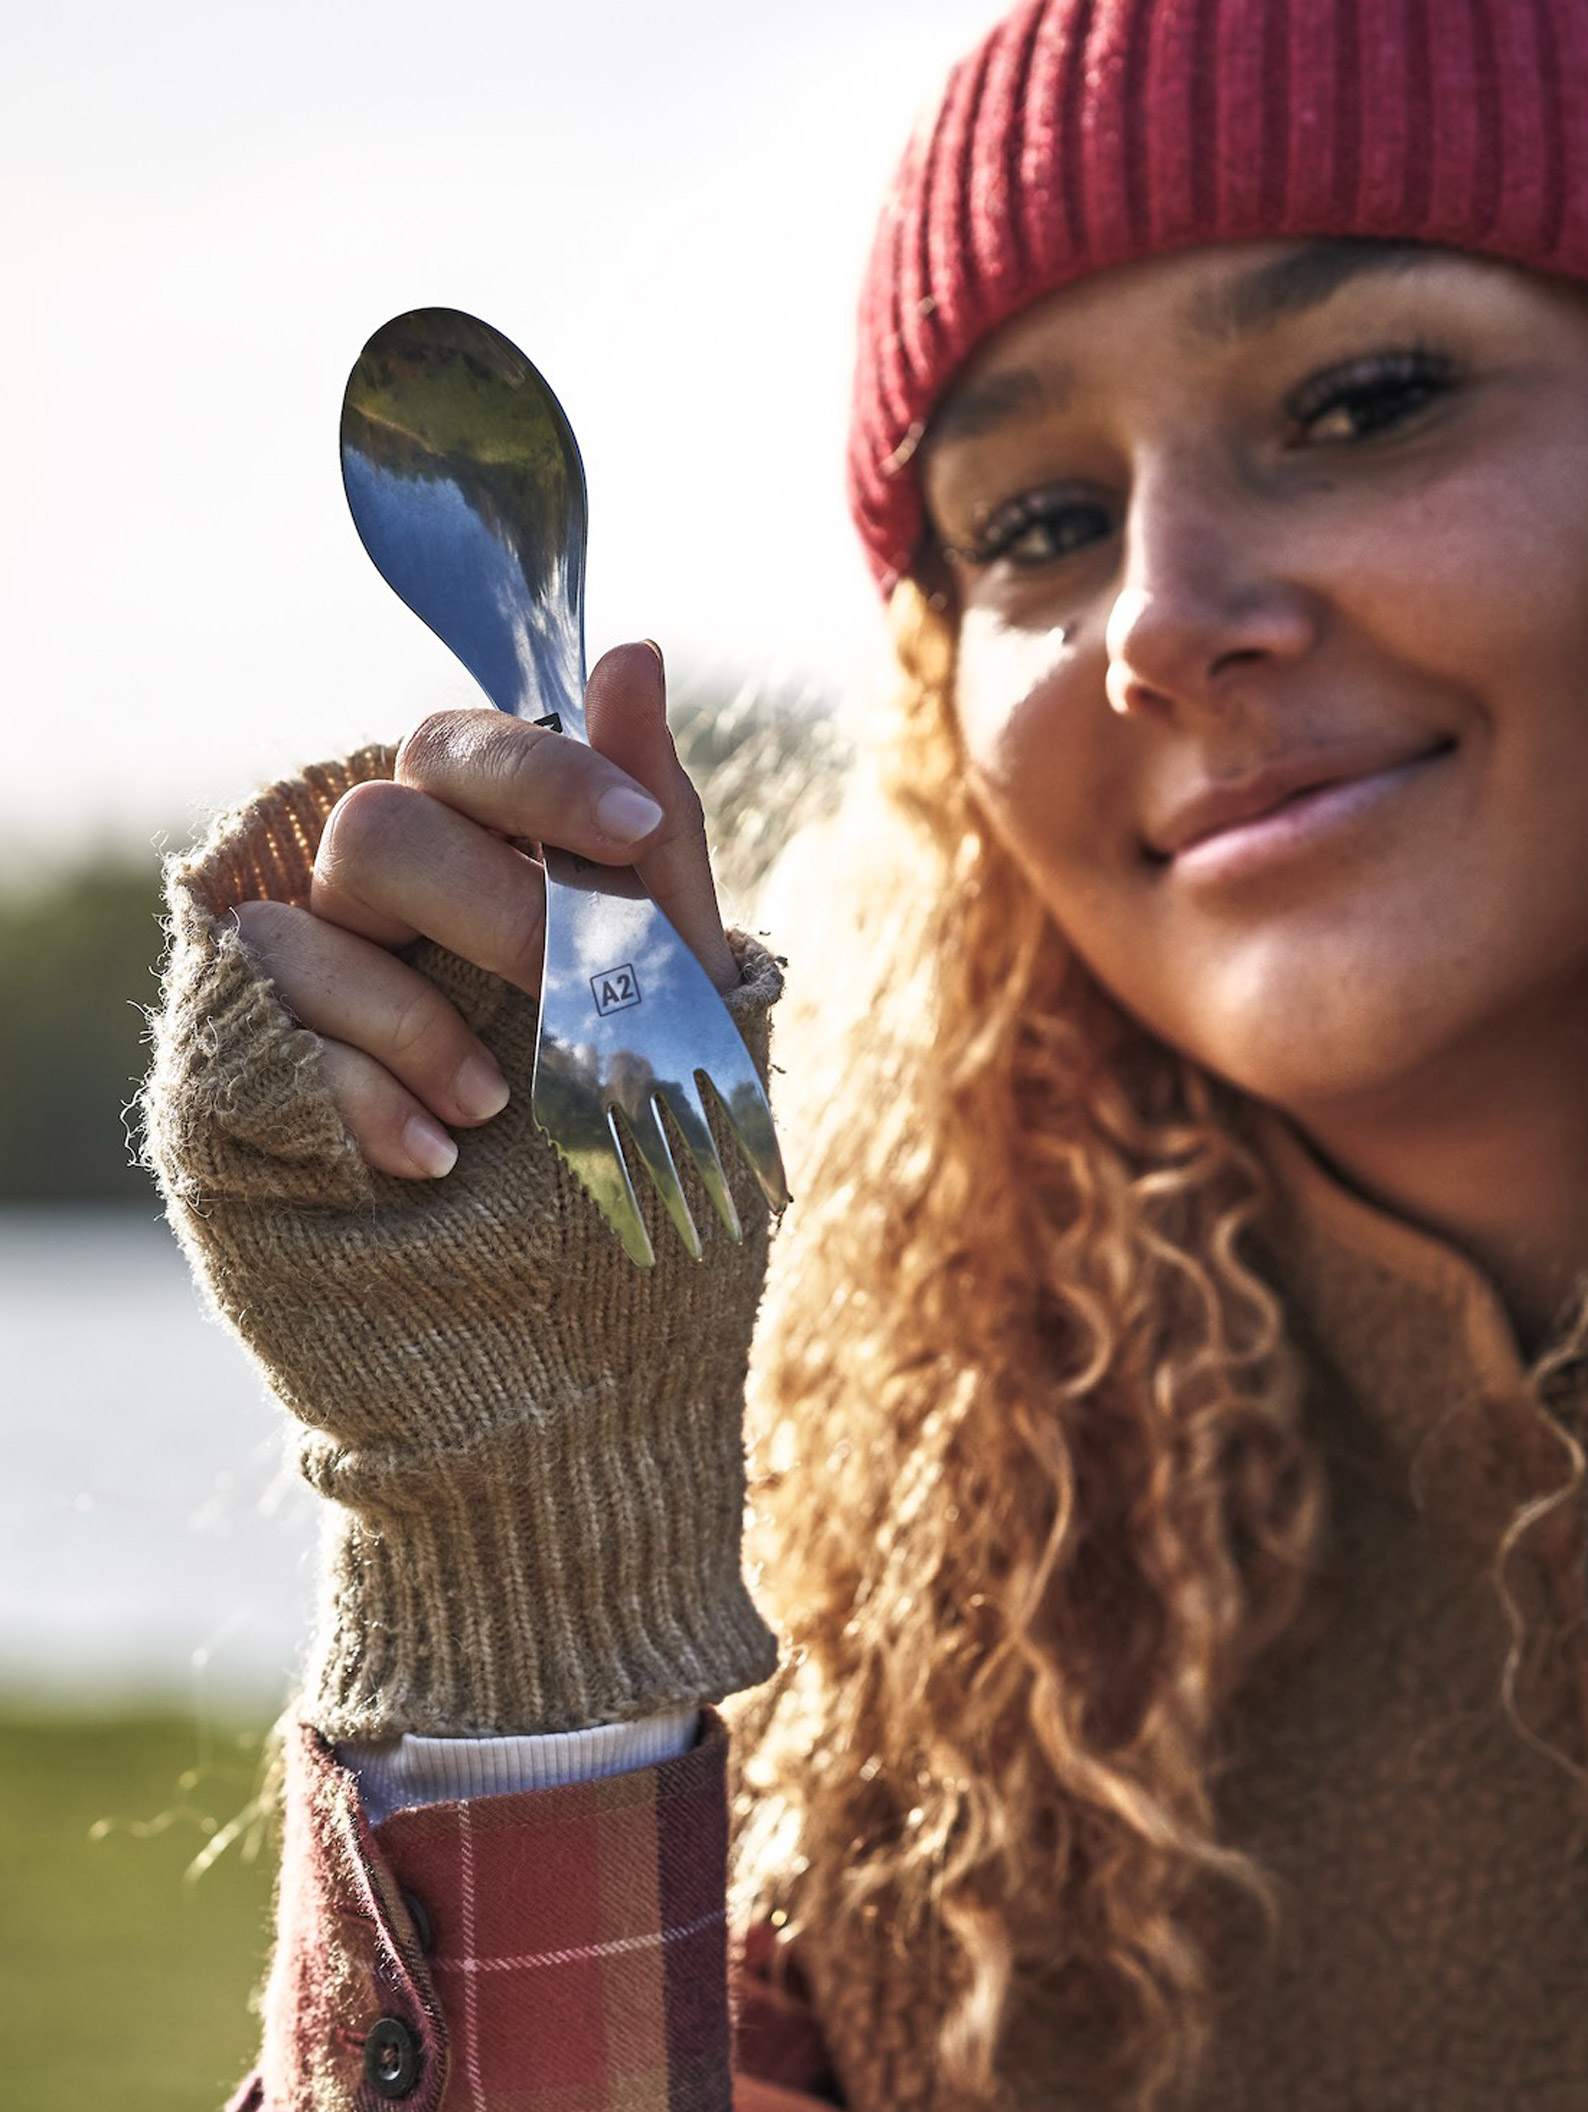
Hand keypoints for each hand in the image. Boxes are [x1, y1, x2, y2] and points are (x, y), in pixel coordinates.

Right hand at [233, 640, 733, 1179]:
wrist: (564, 1309)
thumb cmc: (624, 1133)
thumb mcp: (673, 986)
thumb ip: (650, 836)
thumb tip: (632, 651)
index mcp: (468, 860)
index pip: (462, 752)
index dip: (544, 776)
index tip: (636, 832)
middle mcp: (370, 904)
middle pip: (379, 826)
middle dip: (494, 909)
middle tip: (569, 990)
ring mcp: (296, 984)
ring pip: (305, 920)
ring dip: (417, 1016)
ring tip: (500, 1104)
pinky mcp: (239, 1067)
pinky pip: (264, 1031)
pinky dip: (362, 1091)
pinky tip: (437, 1156)